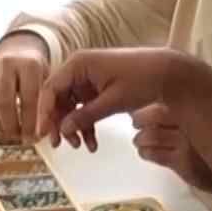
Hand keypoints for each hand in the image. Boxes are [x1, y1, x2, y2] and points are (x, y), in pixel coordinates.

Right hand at [0, 33, 50, 140]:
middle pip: (4, 104)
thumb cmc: (37, 72)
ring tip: (12, 134)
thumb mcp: (47, 80)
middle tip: (22, 138)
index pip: (29, 99)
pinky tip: (2, 127)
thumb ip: (46, 103)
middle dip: (12, 127)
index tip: (35, 137)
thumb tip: (43, 134)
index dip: (31, 122)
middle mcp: (6, 65)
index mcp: (28, 65)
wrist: (17, 51)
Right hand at [36, 48, 189, 150]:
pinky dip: (86, 124)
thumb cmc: (142, 78)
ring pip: (71, 106)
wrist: (167, 72)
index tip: (43, 134)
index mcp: (78, 64)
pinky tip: (92, 142)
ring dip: (74, 126)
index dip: (44, 112)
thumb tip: (63, 129)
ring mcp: (88, 78)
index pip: (51, 89)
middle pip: (58, 98)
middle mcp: (79, 68)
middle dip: (59, 123)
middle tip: (60, 144)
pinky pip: (85, 107)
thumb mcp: (113, 101)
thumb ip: (86, 116)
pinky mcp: (98, 87)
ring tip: (80, 146)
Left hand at [131, 103, 211, 194]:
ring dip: (140, 137)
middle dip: (139, 117)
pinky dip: (145, 152)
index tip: (141, 101)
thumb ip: (192, 102)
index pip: (165, 94)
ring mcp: (188, 143)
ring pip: (151, 135)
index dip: (148, 97)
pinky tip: (146, 152)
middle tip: (137, 121)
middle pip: (154, 114)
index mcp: (200, 102)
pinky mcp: (184, 164)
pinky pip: (154, 155)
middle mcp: (194, 120)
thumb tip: (159, 96)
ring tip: (140, 139)